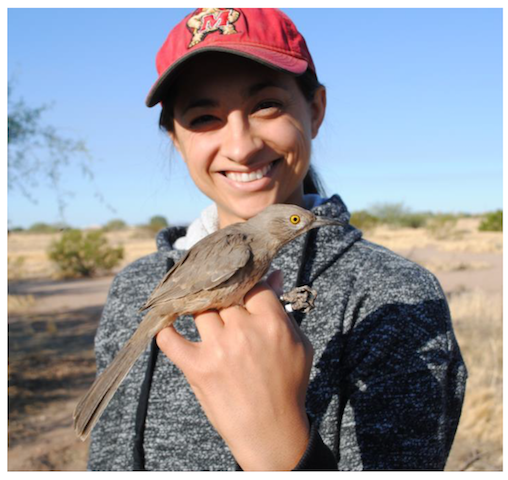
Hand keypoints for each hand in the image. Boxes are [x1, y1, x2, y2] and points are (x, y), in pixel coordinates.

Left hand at [156, 270, 313, 470]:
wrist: (270, 430)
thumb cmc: (287, 386)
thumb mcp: (299, 344)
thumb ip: (283, 309)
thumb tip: (274, 276)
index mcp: (271, 323)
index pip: (253, 285)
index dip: (248, 285)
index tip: (244, 290)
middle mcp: (242, 331)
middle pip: (224, 295)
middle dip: (225, 299)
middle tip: (224, 304)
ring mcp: (217, 348)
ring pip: (200, 310)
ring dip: (201, 311)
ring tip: (205, 316)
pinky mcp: (196, 367)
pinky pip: (170, 339)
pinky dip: (166, 330)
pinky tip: (168, 324)